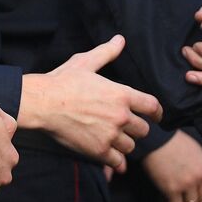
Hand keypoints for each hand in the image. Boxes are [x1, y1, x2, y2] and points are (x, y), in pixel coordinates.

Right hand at [18, 35, 162, 170]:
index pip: (152, 106)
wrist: (42, 103)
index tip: (157, 117)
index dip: (158, 113)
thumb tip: (120, 40)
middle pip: (143, 129)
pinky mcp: (98, 151)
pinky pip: (118, 161)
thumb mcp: (86, 62)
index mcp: (122, 94)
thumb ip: (107, 52)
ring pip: (131, 146)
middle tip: (128, 128)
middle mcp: (121, 116)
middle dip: (137, 128)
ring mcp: (110, 135)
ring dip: (125, 144)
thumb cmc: (63, 81)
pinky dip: (117, 161)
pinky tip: (113, 159)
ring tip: (116, 140)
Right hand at [142, 130, 201, 201]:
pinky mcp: (171, 190)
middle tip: (180, 198)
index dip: (197, 193)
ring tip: (171, 199)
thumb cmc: (172, 141)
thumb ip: (199, 166)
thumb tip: (197, 179)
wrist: (156, 139)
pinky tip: (164, 198)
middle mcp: (199, 177)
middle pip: (199, 200)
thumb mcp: (195, 151)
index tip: (188, 193)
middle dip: (189, 201)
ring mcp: (186, 185)